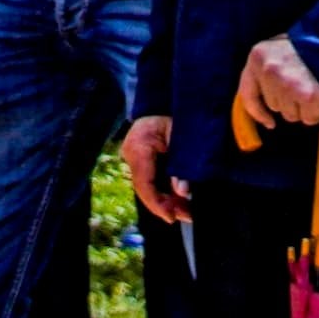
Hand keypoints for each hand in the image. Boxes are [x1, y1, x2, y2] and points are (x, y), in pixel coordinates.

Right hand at [123, 113, 188, 229]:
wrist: (167, 99)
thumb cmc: (177, 115)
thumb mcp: (183, 140)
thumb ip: (182, 166)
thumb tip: (182, 192)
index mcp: (139, 147)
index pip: (145, 183)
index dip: (158, 204)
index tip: (173, 218)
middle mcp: (130, 153)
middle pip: (144, 188)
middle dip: (165, 205)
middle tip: (187, 217)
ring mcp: (133, 156)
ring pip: (146, 186)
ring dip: (166, 200)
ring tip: (186, 212)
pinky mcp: (139, 158)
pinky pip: (149, 179)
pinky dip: (163, 190)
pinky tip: (178, 200)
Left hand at [229, 33, 318, 153]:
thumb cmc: (309, 46)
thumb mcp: (278, 49)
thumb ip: (266, 69)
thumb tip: (262, 98)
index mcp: (257, 57)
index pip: (247, 94)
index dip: (257, 111)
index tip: (268, 121)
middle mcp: (268, 71)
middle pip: (273, 105)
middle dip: (289, 103)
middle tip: (303, 88)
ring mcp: (287, 85)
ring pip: (290, 115)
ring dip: (302, 109)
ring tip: (313, 90)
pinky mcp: (307, 96)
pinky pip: (309, 118)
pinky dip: (317, 113)